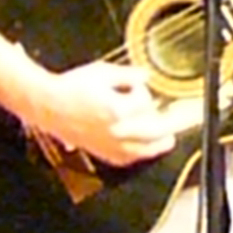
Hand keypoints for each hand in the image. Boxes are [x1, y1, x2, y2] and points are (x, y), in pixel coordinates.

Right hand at [31, 61, 177, 167]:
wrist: (46, 105)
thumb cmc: (69, 88)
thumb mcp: (101, 72)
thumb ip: (127, 75)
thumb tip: (145, 76)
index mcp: (117, 109)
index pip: (144, 101)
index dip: (143, 91)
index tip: (139, 86)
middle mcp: (116, 130)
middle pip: (155, 131)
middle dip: (172, 124)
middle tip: (186, 120)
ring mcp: (109, 144)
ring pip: (143, 150)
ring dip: (158, 143)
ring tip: (168, 140)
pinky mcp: (101, 152)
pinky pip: (127, 159)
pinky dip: (139, 154)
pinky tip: (144, 150)